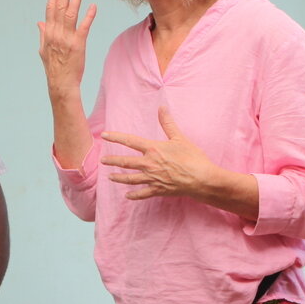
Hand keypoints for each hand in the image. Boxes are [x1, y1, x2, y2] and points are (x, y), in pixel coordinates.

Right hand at [38, 0, 95, 94]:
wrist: (61, 83)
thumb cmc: (54, 67)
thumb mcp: (44, 50)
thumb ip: (43, 34)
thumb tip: (39, 22)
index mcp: (48, 33)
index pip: (50, 7)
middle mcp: (56, 33)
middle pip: (59, 6)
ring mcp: (67, 38)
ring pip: (71, 13)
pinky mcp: (78, 45)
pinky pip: (84, 27)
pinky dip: (88, 16)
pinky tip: (93, 6)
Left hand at [101, 106, 217, 200]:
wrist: (201, 178)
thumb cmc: (193, 157)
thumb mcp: (179, 138)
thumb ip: (168, 123)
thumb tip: (162, 107)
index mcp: (153, 149)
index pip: (130, 141)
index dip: (116, 137)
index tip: (104, 135)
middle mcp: (149, 164)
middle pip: (125, 162)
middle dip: (112, 161)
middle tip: (102, 160)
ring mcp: (152, 178)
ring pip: (130, 179)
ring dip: (119, 178)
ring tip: (110, 177)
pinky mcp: (158, 190)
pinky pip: (143, 193)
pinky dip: (134, 195)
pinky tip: (127, 196)